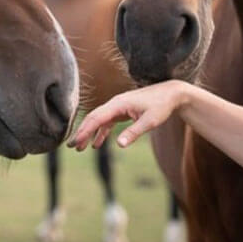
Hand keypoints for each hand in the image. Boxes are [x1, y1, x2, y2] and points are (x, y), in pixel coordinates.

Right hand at [68, 80, 187, 150]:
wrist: (171, 94)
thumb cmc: (161, 106)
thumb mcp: (150, 121)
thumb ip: (134, 132)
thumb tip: (119, 145)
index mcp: (118, 104)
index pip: (97, 118)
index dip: (85, 130)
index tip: (76, 142)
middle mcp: (114, 104)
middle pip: (93, 118)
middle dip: (82, 132)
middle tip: (71, 146)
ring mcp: (117, 107)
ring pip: (98, 120)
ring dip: (89, 133)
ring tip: (80, 147)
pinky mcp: (122, 111)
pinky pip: (107, 122)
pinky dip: (100, 132)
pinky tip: (97, 144)